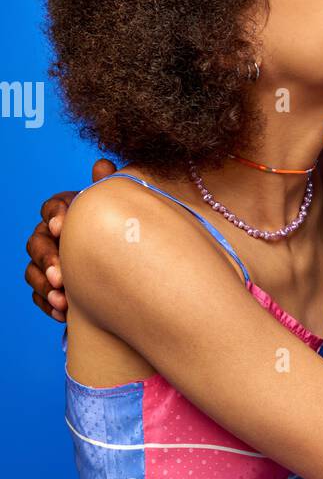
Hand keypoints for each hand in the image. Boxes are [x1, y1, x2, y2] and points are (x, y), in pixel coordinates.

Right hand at [24, 158, 116, 319]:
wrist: (133, 277)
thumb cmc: (124, 235)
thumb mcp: (121, 211)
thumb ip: (109, 188)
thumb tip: (102, 165)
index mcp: (67, 213)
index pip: (51, 207)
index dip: (54, 214)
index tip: (60, 226)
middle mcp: (52, 237)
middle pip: (36, 242)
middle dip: (46, 259)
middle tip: (61, 275)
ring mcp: (48, 264)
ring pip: (32, 271)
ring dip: (45, 286)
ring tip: (63, 300)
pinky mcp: (51, 289)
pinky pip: (39, 296)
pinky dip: (48, 304)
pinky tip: (63, 312)